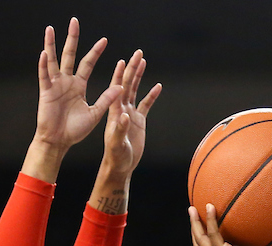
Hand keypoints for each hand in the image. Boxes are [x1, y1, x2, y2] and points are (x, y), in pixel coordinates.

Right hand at [34, 19, 122, 150]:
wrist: (59, 141)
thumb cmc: (75, 130)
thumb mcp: (95, 113)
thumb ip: (107, 99)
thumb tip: (121, 86)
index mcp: (79, 85)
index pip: (88, 63)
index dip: (96, 51)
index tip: (104, 40)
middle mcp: (67, 81)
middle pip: (70, 55)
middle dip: (72, 38)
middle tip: (75, 21)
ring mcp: (55, 85)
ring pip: (53, 60)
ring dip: (51, 45)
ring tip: (51, 29)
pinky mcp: (46, 92)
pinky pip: (44, 75)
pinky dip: (44, 64)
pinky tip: (44, 53)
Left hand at [101, 51, 161, 174]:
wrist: (120, 165)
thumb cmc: (115, 156)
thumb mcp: (116, 143)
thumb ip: (120, 129)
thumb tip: (125, 115)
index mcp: (114, 112)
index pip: (116, 89)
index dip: (119, 75)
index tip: (123, 61)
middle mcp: (121, 109)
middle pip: (127, 84)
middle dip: (132, 68)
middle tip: (137, 53)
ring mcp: (130, 113)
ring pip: (135, 90)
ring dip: (139, 76)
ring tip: (143, 61)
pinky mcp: (139, 120)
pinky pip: (146, 104)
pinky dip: (151, 95)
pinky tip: (157, 85)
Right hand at [189, 205, 271, 245]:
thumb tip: (264, 244)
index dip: (201, 241)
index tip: (201, 229)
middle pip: (198, 245)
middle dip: (194, 229)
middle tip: (192, 214)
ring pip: (200, 238)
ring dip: (195, 222)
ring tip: (193, 208)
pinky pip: (213, 233)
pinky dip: (211, 219)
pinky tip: (210, 207)